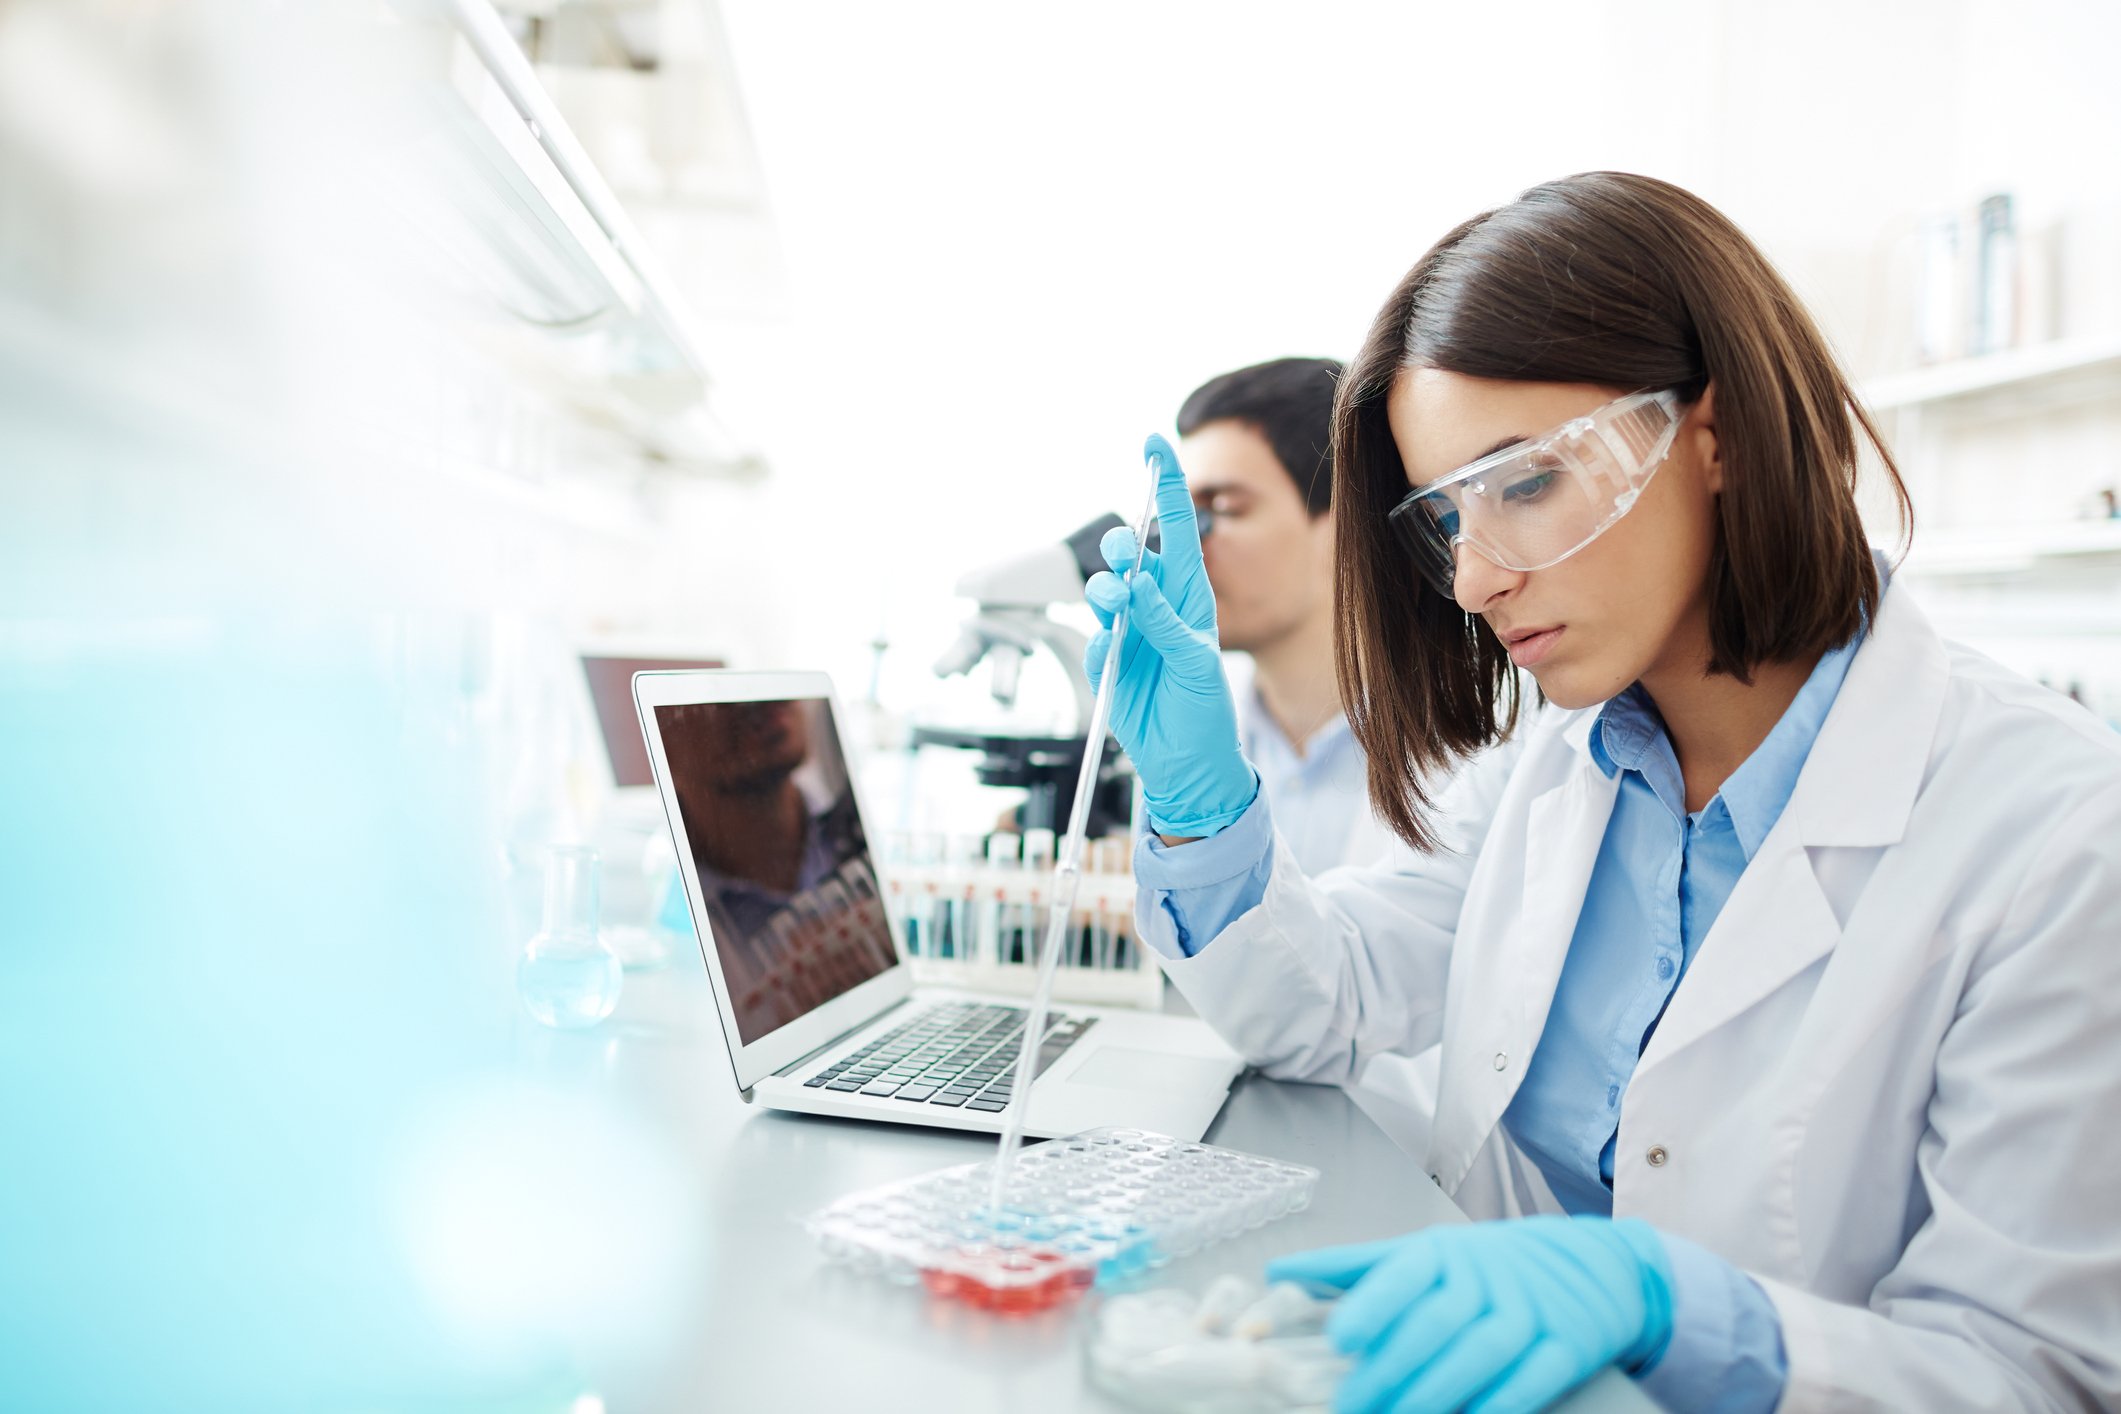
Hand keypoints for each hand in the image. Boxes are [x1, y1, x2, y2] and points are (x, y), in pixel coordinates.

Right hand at [1084, 434, 1256, 838]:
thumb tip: (1138, 586)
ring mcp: (1131, 630)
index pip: (1178, 529)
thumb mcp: (1196, 663)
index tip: (1153, 443)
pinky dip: (1102, 641)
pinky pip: (1096, 635)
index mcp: (1190, 596)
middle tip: (1125, 561)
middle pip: (1130, 555)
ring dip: (1107, 592)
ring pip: (1105, 590)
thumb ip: (1165, 623)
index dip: (1166, 485)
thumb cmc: (1205, 712)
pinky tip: (1114, 657)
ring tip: (1117, 609)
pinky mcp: (1109, 658)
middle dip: (1121, 549)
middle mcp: (1158, 606)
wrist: (1184, 763)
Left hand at [1267, 1216, 1675, 1413]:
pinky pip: (1534, 1379)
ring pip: (1483, 1353)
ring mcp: (1531, 1311)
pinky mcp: (1568, 1345)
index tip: (1340, 1337)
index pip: (1405, 1273)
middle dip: (1393, 1367)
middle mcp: (1488, 1277)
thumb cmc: (1487, 1267)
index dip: (1373, 1304)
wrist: (1591, 1266)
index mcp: (1445, 1253)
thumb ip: (1354, 1267)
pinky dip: (1502, 1403)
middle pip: (1437, 1322)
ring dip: (1438, 1391)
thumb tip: (1279, 1271)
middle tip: (1351, 1403)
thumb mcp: (1424, 1255)